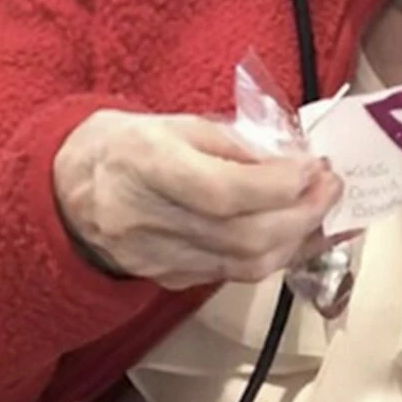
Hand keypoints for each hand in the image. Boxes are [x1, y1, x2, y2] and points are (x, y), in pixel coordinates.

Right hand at [54, 111, 341, 289]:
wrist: (69, 189)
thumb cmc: (127, 146)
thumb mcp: (178, 122)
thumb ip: (235, 143)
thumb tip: (294, 162)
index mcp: (144, 163)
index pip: (221, 191)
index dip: (278, 184)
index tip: (312, 167)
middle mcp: (146, 217)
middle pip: (241, 236)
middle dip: (301, 215)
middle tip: (331, 188)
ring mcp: (155, 257)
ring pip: (243, 266)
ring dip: (296, 240)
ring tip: (322, 211)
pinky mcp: (167, 279)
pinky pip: (231, 275)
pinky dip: (273, 256)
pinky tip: (294, 233)